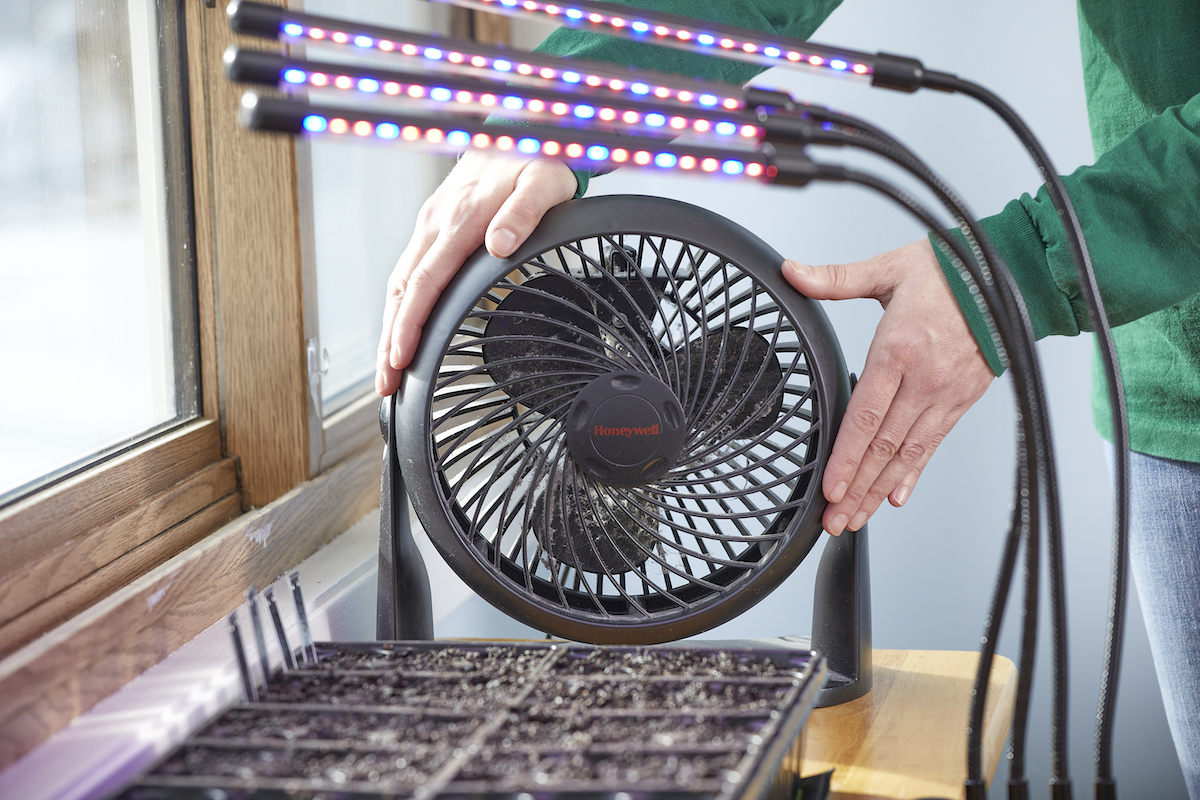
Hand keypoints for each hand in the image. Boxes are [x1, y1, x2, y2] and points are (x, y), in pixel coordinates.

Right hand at [375, 151, 576, 395]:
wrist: (516, 129)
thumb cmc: (534, 160)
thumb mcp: (544, 183)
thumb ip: (524, 214)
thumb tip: (500, 243)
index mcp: (461, 220)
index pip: (427, 282)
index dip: (411, 324)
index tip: (400, 357)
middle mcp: (436, 225)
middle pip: (403, 292)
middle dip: (389, 341)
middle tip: (386, 385)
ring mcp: (429, 226)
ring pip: (400, 284)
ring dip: (389, 329)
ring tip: (387, 372)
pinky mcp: (431, 228)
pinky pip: (408, 272)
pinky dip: (399, 307)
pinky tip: (398, 330)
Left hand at [782, 238, 994, 534]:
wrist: (1010, 274)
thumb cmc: (950, 271)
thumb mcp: (887, 269)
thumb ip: (835, 278)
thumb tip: (792, 273)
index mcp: (899, 350)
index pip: (866, 417)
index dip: (847, 459)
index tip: (830, 489)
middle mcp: (924, 380)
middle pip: (883, 448)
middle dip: (856, 490)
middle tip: (835, 522)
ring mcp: (945, 394)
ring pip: (906, 455)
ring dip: (878, 491)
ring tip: (856, 518)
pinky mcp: (961, 400)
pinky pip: (932, 445)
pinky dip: (913, 474)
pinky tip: (896, 497)